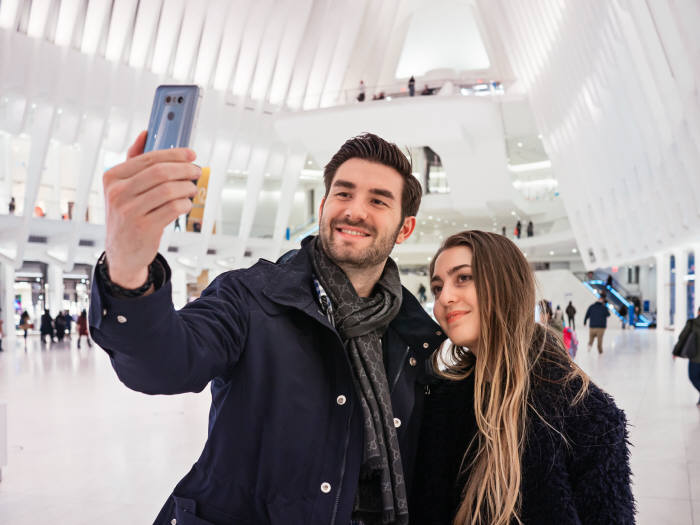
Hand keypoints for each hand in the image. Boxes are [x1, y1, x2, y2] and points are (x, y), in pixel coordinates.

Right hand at [103, 131, 199, 287]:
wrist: (122, 252)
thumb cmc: (128, 214)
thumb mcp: (123, 187)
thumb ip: (133, 160)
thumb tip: (146, 133)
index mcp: (112, 177)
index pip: (149, 159)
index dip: (174, 154)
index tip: (191, 154)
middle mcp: (117, 193)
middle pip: (161, 172)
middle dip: (185, 169)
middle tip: (197, 171)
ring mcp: (129, 212)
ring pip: (169, 190)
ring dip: (187, 187)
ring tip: (192, 189)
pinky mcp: (144, 228)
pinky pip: (173, 208)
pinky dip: (184, 204)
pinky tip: (185, 204)